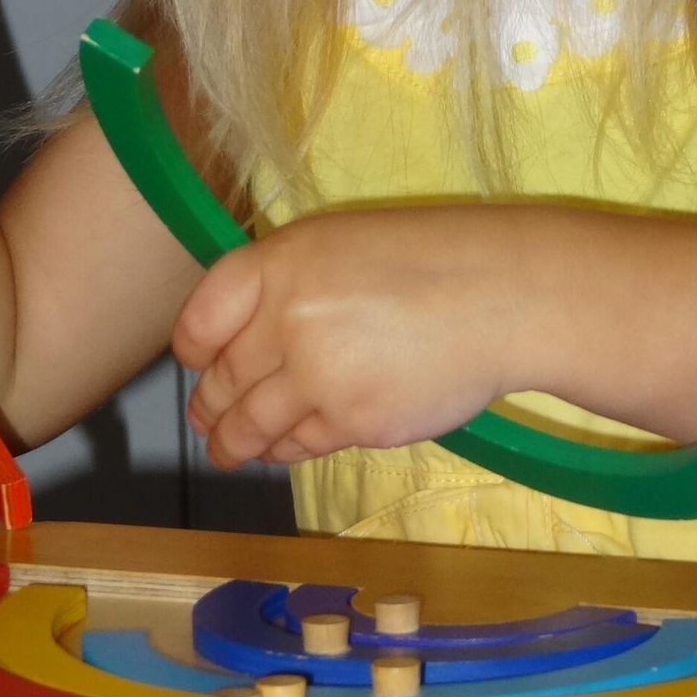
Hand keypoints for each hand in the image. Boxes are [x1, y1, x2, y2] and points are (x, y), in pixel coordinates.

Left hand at [172, 206, 531, 470]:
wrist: (503, 295)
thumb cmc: (429, 259)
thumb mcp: (340, 244)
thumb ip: (284, 283)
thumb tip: (245, 336)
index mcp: (278, 263)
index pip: (198, 321)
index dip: (193, 351)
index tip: (198, 364)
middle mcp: (285, 319)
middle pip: (220, 379)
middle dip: (211, 405)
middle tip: (208, 419)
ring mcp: (316, 376)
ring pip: (250, 425)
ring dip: (234, 443)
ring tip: (229, 452)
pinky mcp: (352, 422)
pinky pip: (299, 446)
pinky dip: (285, 451)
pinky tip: (285, 449)